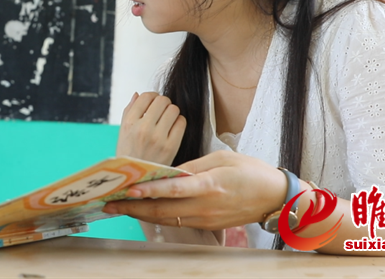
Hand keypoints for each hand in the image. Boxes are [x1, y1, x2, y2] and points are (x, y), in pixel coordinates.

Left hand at [102, 150, 287, 229]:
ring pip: (166, 219)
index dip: (149, 191)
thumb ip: (194, 166)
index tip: (128, 189)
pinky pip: (177, 222)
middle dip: (133, 208)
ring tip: (118, 207)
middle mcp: (205, 206)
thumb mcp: (223, 158)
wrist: (275, 197)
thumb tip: (169, 172)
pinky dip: (157, 216)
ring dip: (141, 214)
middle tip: (109, 203)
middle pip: (162, 210)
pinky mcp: (207, 225)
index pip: (173, 189)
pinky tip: (143, 211)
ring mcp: (206, 219)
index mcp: (210, 185)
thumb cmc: (251, 172)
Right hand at [116, 92, 185, 165]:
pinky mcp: (171, 147)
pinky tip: (172, 128)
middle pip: (162, 100)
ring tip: (167, 120)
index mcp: (129, 123)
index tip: (153, 102)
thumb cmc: (129, 155)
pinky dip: (178, 122)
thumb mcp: (122, 132)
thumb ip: (129, 111)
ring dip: (172, 112)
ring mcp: (158, 138)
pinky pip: (181, 122)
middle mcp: (143, 129)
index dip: (152, 96)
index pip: (146, 96)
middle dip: (163, 103)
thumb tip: (138, 94)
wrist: (135, 180)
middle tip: (161, 110)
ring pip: (174, 109)